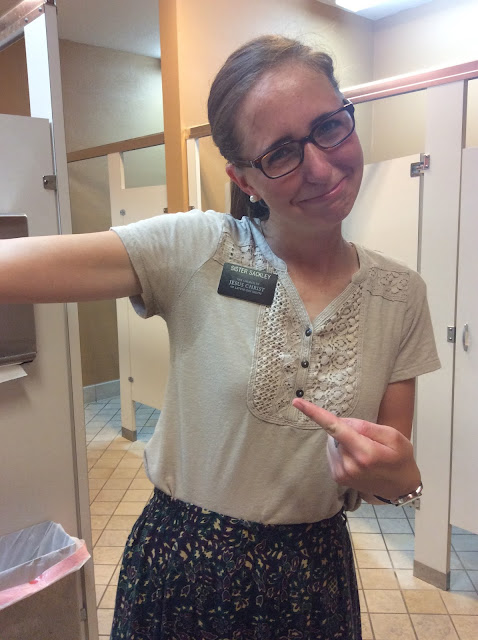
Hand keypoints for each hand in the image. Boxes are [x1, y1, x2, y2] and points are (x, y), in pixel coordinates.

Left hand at [292, 398, 420, 500]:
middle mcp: (349, 465)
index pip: (334, 428)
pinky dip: (342, 450)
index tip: (297, 402)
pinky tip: (359, 458)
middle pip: (336, 432)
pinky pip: (333, 452)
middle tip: (370, 440)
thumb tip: (342, 422)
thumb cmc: (401, 459)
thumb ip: (366, 426)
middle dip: (349, 429)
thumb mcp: (393, 436)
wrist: (400, 487)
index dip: (315, 413)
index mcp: (364, 453)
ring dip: (345, 441)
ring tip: (367, 451)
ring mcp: (342, 473)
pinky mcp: (337, 477)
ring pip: (333, 442)